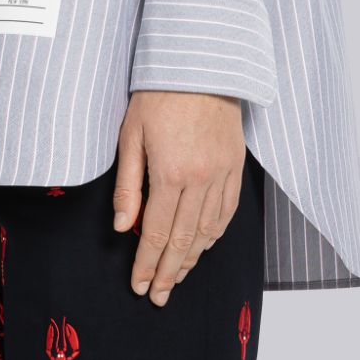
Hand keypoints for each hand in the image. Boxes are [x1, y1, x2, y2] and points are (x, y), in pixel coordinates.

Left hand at [112, 90, 245, 304]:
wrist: (200, 64)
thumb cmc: (159, 94)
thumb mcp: (131, 133)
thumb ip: (128, 182)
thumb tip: (123, 226)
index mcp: (171, 173)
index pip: (158, 233)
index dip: (146, 263)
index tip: (138, 285)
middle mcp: (201, 179)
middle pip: (184, 240)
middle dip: (168, 272)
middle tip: (157, 295)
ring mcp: (222, 173)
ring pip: (209, 231)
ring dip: (192, 259)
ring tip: (176, 277)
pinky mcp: (236, 165)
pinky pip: (228, 211)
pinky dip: (216, 234)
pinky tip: (205, 246)